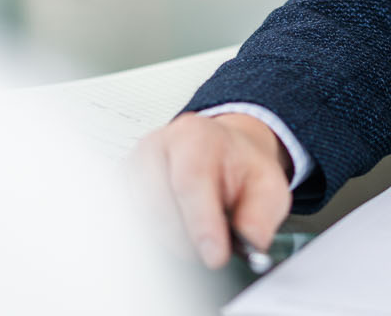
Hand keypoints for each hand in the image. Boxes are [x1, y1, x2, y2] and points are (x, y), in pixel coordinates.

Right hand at [134, 112, 293, 268]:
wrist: (223, 154)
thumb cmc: (240, 168)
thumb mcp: (268, 187)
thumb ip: (261, 215)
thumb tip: (250, 243)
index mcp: (196, 135)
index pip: (190, 180)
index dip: (201, 223)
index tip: (215, 255)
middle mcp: (158, 146)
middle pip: (159, 206)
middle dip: (188, 239)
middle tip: (213, 247)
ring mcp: (134, 167)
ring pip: (141, 220)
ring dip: (171, 239)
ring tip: (197, 230)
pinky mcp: (122, 188)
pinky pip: (131, 224)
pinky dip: (153, 236)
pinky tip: (177, 230)